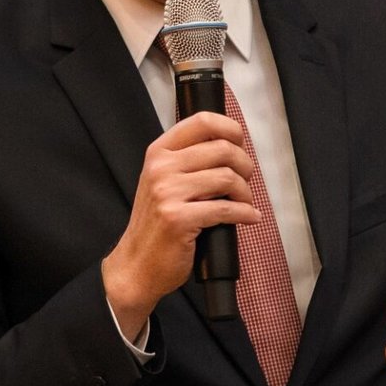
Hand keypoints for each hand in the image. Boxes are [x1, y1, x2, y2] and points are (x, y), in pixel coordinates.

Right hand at [102, 111, 259, 339]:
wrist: (136, 264)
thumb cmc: (156, 224)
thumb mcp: (163, 181)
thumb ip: (187, 161)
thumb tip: (230, 146)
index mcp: (158, 152)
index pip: (201, 121)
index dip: (230, 129)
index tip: (240, 143)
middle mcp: (161, 168)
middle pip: (222, 149)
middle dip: (245, 165)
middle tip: (246, 180)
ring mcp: (167, 193)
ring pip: (227, 178)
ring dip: (245, 192)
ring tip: (245, 202)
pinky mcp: (179, 219)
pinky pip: (226, 210)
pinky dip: (245, 214)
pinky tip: (249, 217)